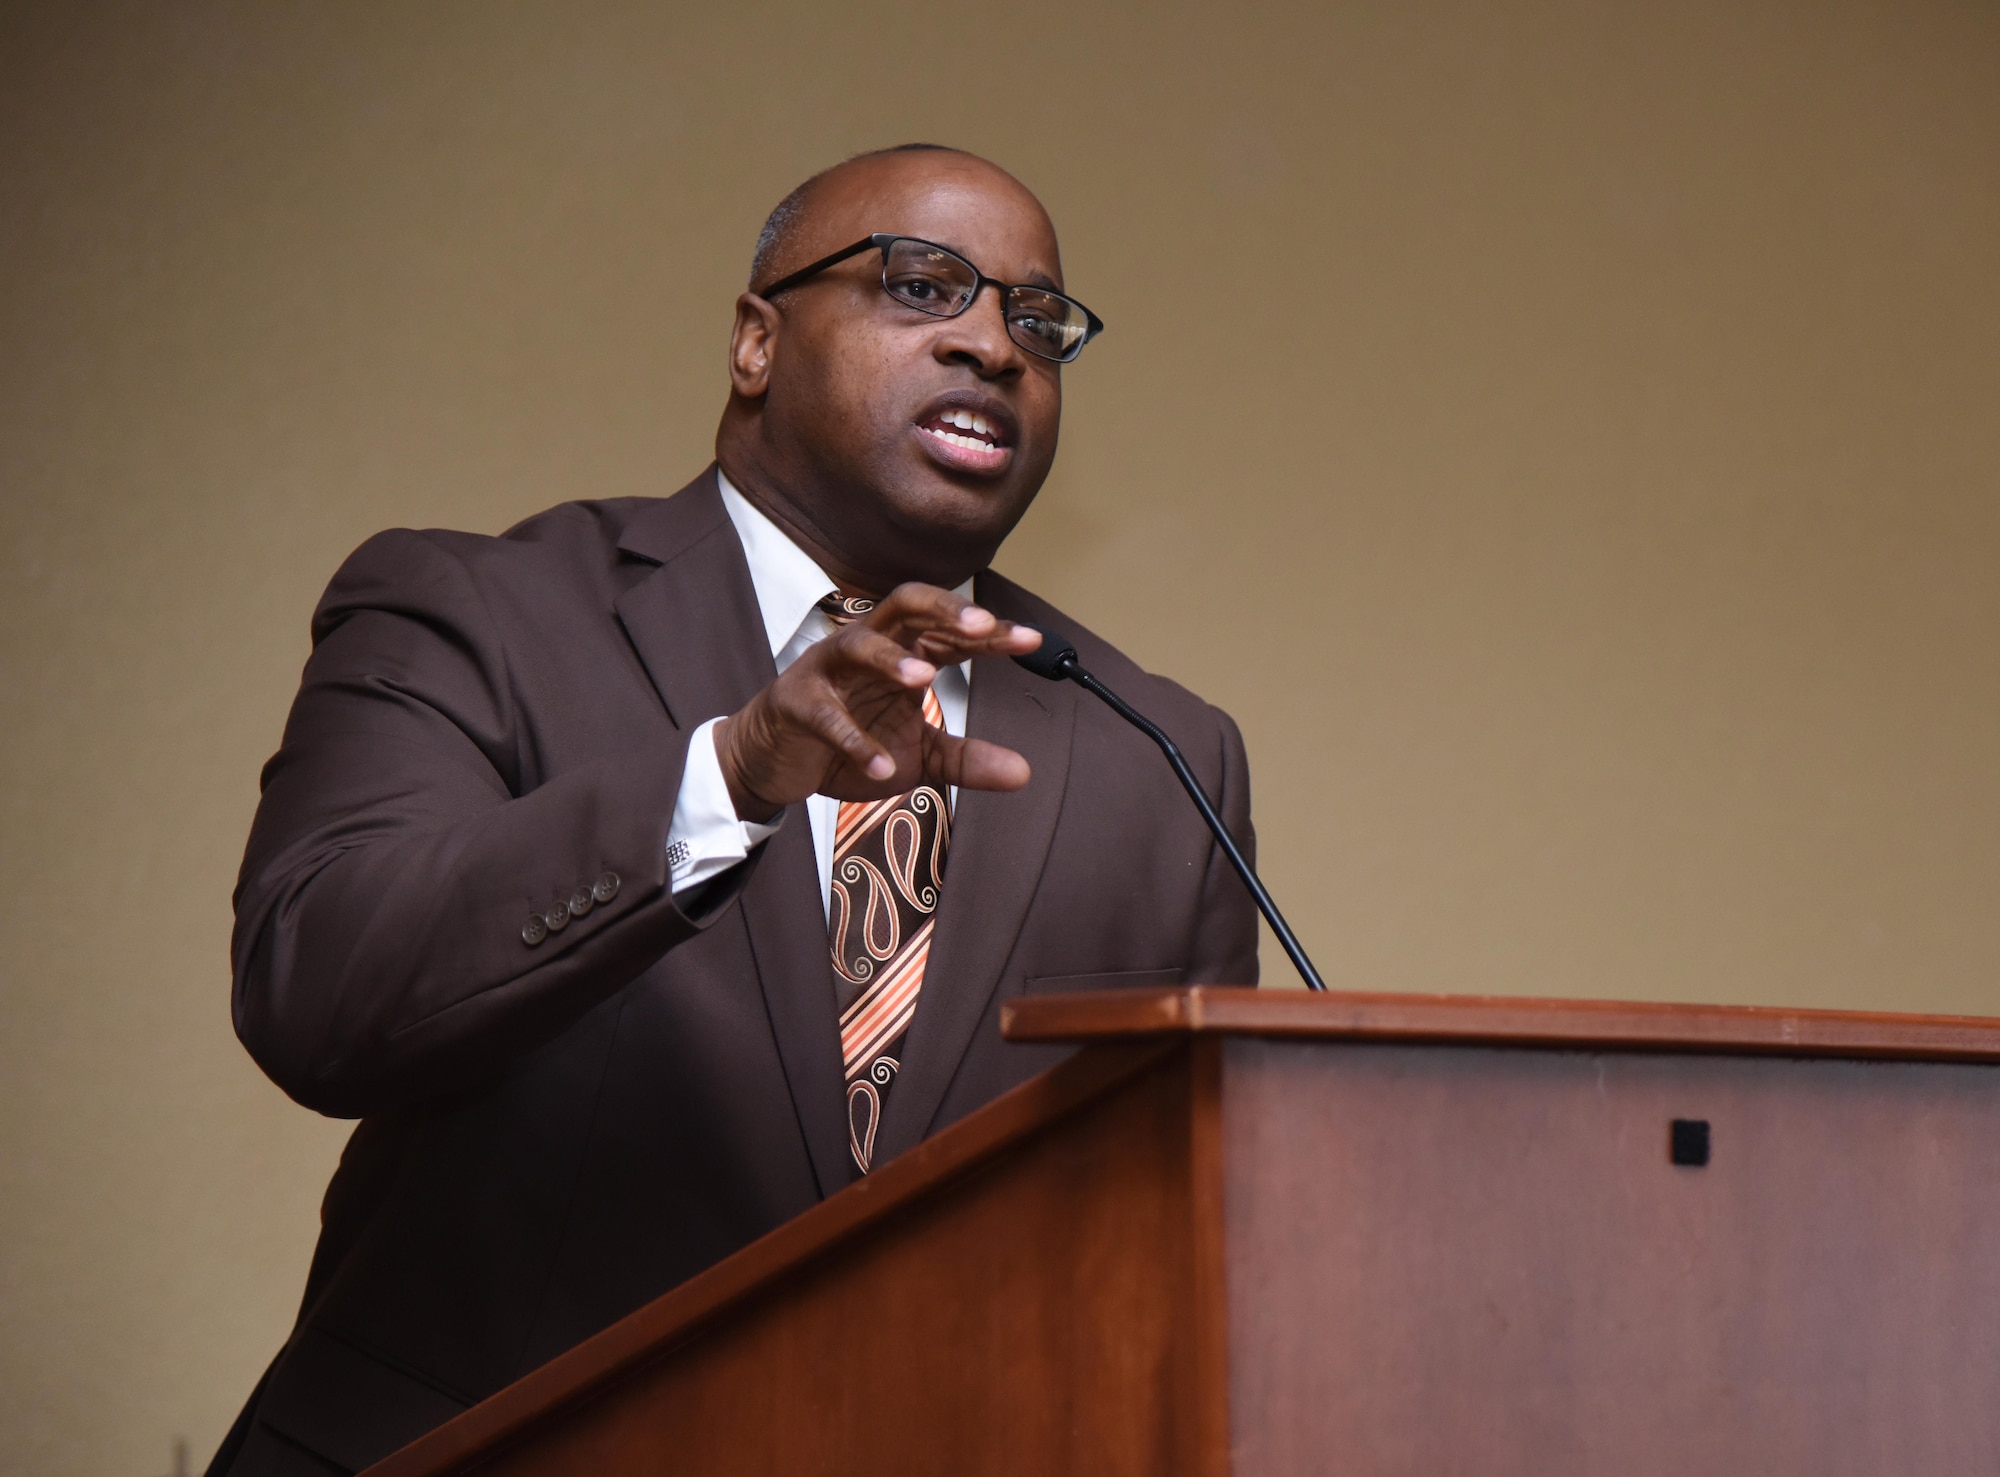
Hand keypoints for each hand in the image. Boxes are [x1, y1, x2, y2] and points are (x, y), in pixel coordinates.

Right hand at [714, 584, 1042, 820]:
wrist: (776, 762)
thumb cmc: (847, 743)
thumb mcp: (918, 756)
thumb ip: (966, 758)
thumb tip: (1024, 773)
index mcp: (902, 652)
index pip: (950, 632)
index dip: (990, 634)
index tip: (1031, 641)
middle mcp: (867, 649)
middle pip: (905, 606)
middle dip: (944, 611)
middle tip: (982, 627)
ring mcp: (828, 671)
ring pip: (858, 645)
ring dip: (890, 659)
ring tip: (923, 680)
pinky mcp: (795, 703)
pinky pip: (825, 715)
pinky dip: (853, 741)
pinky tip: (881, 767)